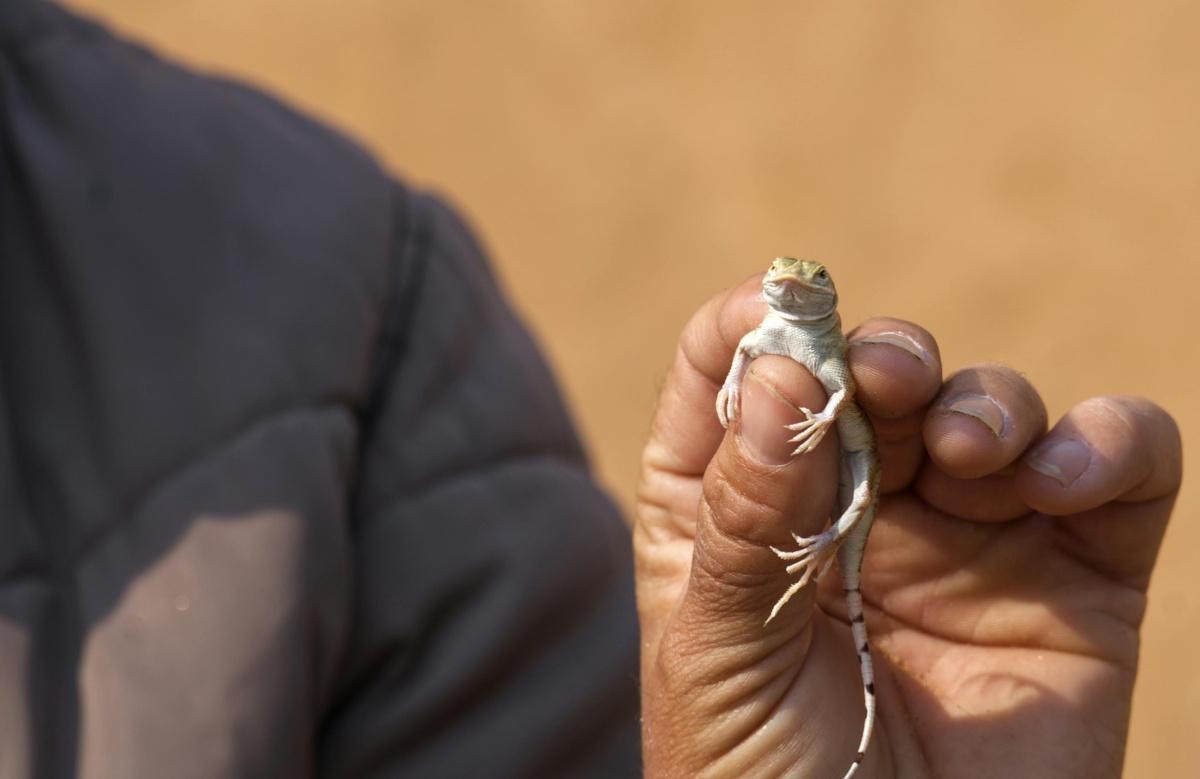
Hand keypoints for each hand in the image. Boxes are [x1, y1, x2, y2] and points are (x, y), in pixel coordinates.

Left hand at [635, 275, 1180, 777]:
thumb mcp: (723, 655)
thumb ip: (747, 516)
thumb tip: (781, 370)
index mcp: (740, 511)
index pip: (733, 374)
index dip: (755, 325)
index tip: (784, 311)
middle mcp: (852, 508)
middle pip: (869, 373)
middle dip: (881, 356)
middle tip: (884, 382)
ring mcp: (968, 537)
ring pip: (990, 406)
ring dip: (984, 402)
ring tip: (966, 453)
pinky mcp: (1074, 580)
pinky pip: (1117, 466)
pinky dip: (1106, 442)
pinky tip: (1059, 478)